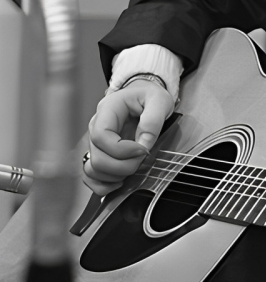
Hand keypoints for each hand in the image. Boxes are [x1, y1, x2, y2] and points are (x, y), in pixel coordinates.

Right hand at [83, 81, 173, 195]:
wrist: (144, 96)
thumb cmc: (149, 96)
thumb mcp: (159, 101)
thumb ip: (152, 120)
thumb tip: (143, 145)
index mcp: (107, 110)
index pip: (101, 136)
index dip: (121, 149)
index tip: (142, 149)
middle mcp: (96, 127)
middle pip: (97, 158)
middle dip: (123, 166)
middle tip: (143, 158)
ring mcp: (95, 143)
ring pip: (93, 170)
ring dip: (116, 176)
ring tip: (134, 166)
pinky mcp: (99, 154)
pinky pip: (91, 177)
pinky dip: (104, 185)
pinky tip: (121, 182)